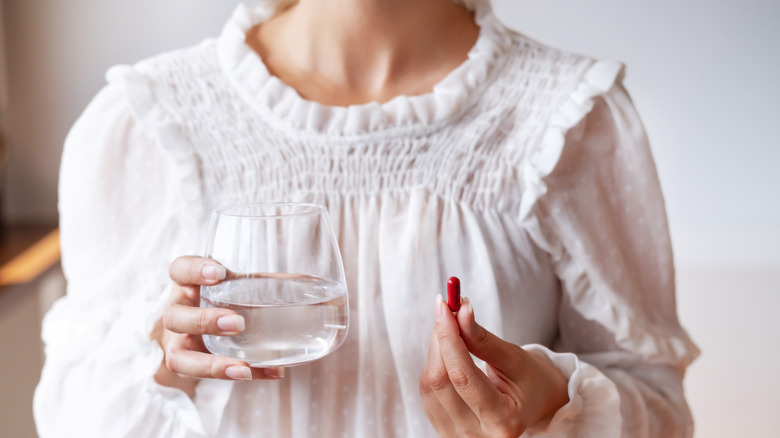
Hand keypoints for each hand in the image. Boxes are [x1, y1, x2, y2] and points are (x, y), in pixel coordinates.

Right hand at [152, 256, 284, 395]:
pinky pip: (206, 380)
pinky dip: (238, 377)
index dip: (194, 270)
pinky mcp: (189, 367)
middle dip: (204, 321)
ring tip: (243, 366)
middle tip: (238, 323)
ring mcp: (179, 344)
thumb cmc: (224, 300)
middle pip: (174, 317)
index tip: (220, 273)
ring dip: (211, 364)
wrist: (197, 331)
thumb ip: (266, 284)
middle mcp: (178, 313)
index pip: (179, 270)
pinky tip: (269, 373)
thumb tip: (312, 288)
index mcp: (188, 285)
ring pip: (178, 357)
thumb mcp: (238, 287)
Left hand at [419, 296, 568, 436]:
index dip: (449, 338)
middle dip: (440, 340)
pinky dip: (434, 366)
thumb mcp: (515, 359)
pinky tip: (448, 353)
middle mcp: (478, 437)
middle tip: (446, 310)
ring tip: (452, 331)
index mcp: (503, 421)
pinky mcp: (445, 432)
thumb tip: (459, 312)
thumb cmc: (532, 381)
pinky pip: (428, 395)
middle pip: (440, 381)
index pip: (462, 377)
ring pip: (429, 387)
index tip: (445, 307)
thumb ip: (483, 340)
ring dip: (435, 351)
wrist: (537, 406)